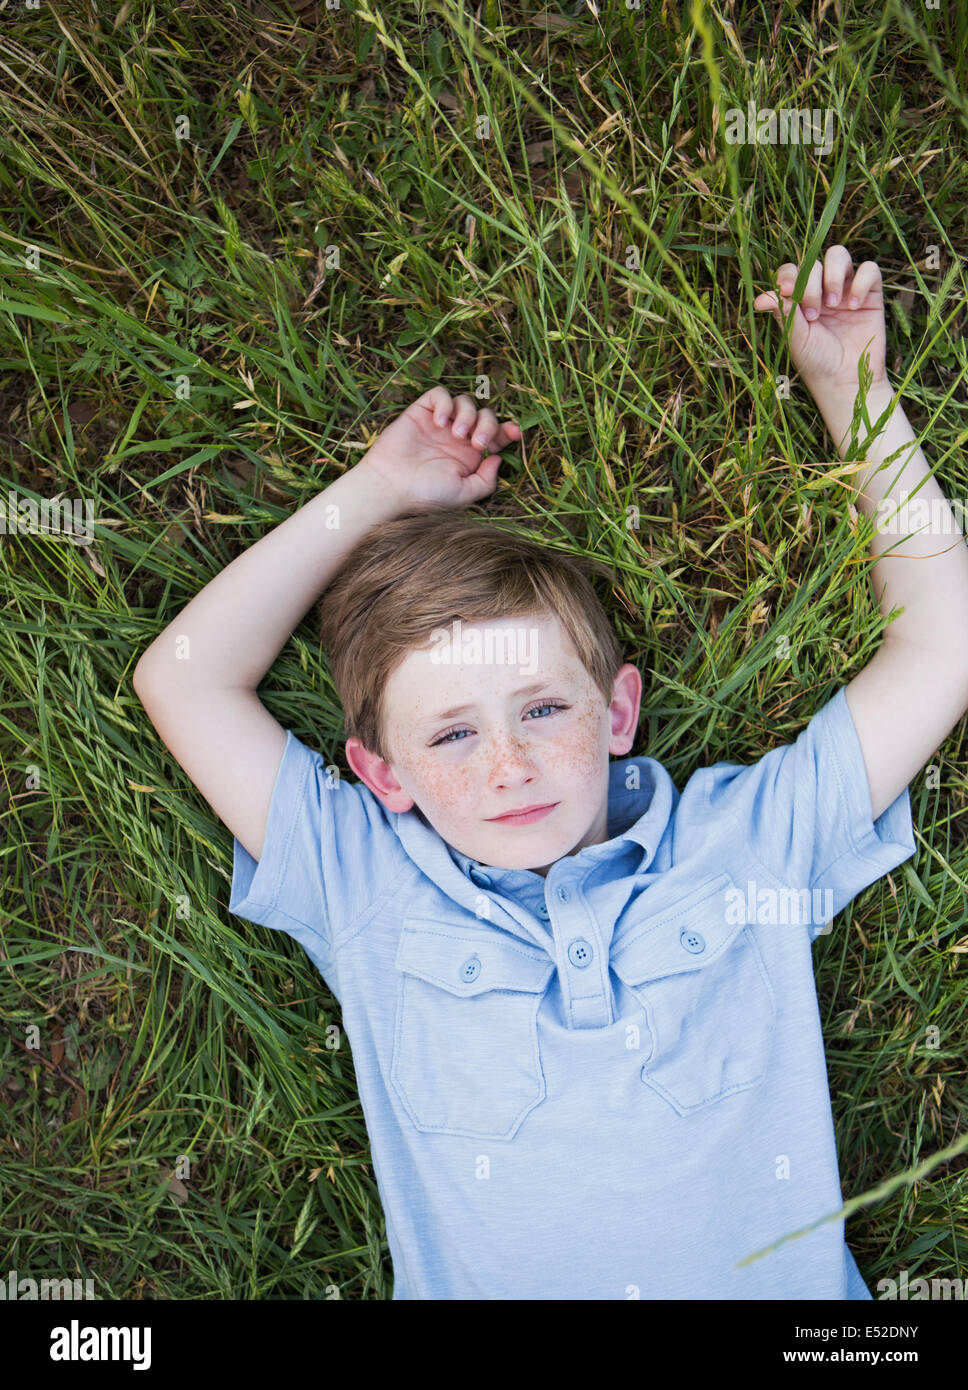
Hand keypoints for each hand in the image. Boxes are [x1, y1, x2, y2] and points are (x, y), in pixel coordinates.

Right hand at [354, 387, 521, 509]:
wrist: (392, 487)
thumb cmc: (426, 495)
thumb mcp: (464, 494)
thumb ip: (486, 480)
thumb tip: (498, 458)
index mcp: (470, 456)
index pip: (496, 435)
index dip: (508, 430)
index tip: (515, 432)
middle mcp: (458, 437)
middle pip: (486, 415)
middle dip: (488, 426)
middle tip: (476, 443)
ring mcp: (440, 424)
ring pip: (466, 402)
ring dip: (468, 415)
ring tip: (456, 434)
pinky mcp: (422, 412)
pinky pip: (440, 394)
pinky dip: (445, 403)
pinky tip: (440, 423)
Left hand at [753, 245, 888, 397]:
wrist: (846, 380)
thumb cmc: (816, 361)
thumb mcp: (796, 337)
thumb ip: (783, 312)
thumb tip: (758, 299)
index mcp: (799, 298)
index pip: (792, 270)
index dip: (789, 275)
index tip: (787, 291)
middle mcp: (822, 289)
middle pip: (814, 261)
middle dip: (811, 285)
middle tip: (813, 315)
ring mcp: (846, 289)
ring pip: (839, 255)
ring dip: (833, 275)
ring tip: (834, 305)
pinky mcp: (871, 294)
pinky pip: (870, 269)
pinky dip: (862, 281)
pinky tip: (855, 306)